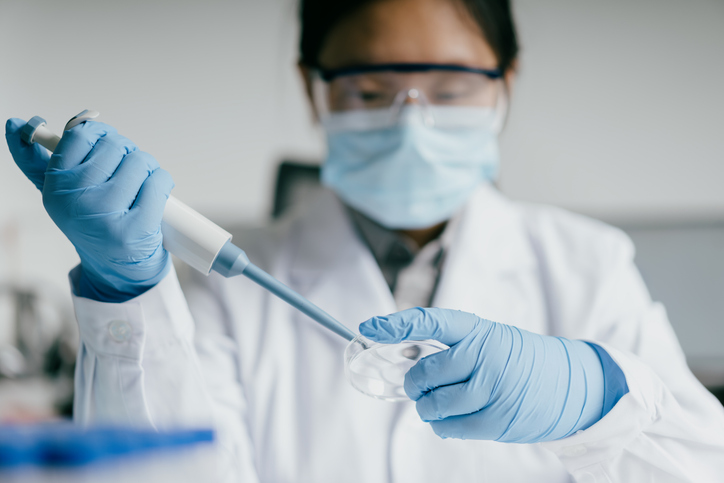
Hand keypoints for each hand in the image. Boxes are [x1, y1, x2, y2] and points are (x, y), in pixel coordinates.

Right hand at [5, 118, 173, 301]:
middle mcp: (76, 201)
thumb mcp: (58, 193)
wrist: (116, 270)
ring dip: (147, 170)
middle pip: (116, 145)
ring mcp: (106, 215)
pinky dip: (162, 183)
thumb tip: (17, 124)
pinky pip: (159, 181)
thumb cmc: (92, 224)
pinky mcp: (136, 229)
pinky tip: (154, 198)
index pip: (82, 135)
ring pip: (141, 161)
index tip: (108, 145)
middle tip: (126, 175)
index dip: (102, 134)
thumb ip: (35, 159)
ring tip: (139, 189)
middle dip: (127, 154)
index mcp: (55, 188)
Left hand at [360, 307, 622, 442]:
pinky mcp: (496, 419)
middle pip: (425, 372)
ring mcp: (492, 388)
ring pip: (434, 404)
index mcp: (479, 330)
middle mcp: (485, 355)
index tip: (369, 328)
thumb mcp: (490, 341)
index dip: (396, 325)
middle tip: (418, 385)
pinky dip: (442, 426)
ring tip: (436, 403)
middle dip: (414, 383)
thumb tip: (405, 363)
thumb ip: (453, 349)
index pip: (430, 322)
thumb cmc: (518, 361)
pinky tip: (449, 420)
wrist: (569, 385)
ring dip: (427, 407)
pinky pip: (450, 427)